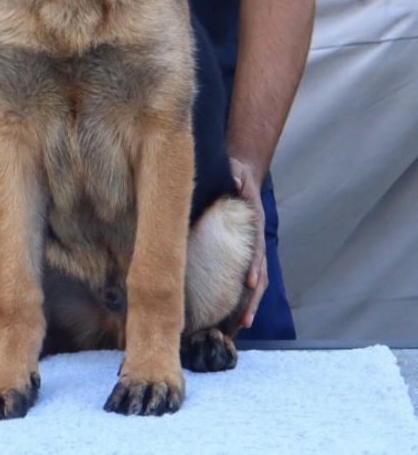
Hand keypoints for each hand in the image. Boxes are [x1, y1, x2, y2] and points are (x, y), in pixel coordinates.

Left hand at [230, 157, 267, 328]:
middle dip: (253, 298)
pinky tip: (236, 313)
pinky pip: (249, 277)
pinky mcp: (246, 252)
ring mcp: (254, 248)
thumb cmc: (237, 173)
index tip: (251, 283)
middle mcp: (257, 240)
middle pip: (261, 273)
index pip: (257, 249)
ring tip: (242, 326)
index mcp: (255, 224)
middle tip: (245, 321)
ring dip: (251, 303)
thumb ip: (236, 175)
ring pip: (258, 281)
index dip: (255, 266)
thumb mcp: (236, 170)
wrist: (243, 173)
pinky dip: (245, 295)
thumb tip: (235, 180)